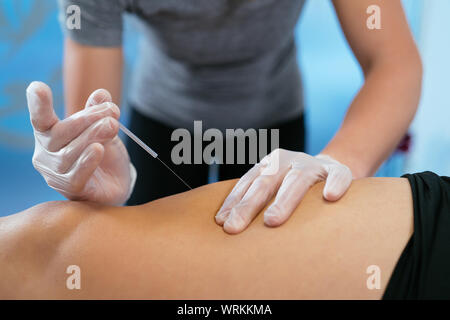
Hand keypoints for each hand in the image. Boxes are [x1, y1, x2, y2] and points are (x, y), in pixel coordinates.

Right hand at [27, 81, 135, 204]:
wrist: (116, 182)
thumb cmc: (103, 153)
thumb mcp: (104, 127)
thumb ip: (99, 112)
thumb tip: (101, 94)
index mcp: (49, 135)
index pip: (40, 119)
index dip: (38, 105)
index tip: (38, 87)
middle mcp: (46, 155)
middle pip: (59, 133)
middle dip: (87, 118)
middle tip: (112, 110)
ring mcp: (56, 175)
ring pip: (68, 154)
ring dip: (92, 136)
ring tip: (112, 125)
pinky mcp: (72, 190)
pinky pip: (76, 176)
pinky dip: (87, 162)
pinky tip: (98, 150)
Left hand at [215, 149, 352, 233]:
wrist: (331, 168)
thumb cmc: (293, 185)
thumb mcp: (274, 184)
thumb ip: (254, 197)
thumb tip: (223, 223)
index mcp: (270, 164)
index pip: (248, 183)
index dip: (234, 202)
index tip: (221, 222)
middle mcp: (288, 161)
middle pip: (266, 183)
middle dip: (248, 206)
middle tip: (234, 228)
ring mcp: (314, 165)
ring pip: (298, 180)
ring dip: (283, 200)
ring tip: (271, 220)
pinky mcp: (339, 171)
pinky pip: (339, 176)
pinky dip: (335, 184)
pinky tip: (330, 196)